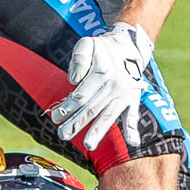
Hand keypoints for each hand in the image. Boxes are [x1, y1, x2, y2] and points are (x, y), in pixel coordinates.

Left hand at [49, 21, 154, 152]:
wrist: (128, 46)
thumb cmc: (102, 48)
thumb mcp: (88, 44)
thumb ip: (79, 58)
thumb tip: (73, 80)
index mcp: (102, 72)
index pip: (82, 94)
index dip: (68, 106)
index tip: (55, 116)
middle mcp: (115, 85)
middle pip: (93, 108)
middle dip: (77, 122)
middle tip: (63, 135)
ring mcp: (125, 93)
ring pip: (109, 115)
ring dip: (99, 131)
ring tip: (89, 145)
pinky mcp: (133, 99)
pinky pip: (134, 115)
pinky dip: (133, 129)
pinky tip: (133, 143)